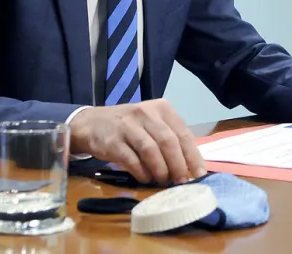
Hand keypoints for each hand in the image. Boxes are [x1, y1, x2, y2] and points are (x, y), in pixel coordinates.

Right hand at [69, 99, 205, 184]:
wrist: (92, 123)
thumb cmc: (130, 127)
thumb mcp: (152, 124)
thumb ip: (170, 139)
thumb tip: (190, 166)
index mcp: (162, 108)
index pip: (183, 133)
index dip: (193, 156)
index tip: (200, 174)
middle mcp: (146, 113)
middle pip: (169, 142)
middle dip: (178, 165)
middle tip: (181, 182)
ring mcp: (128, 126)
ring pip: (151, 150)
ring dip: (160, 170)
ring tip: (163, 181)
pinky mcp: (113, 141)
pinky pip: (132, 160)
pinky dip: (142, 172)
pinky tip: (145, 179)